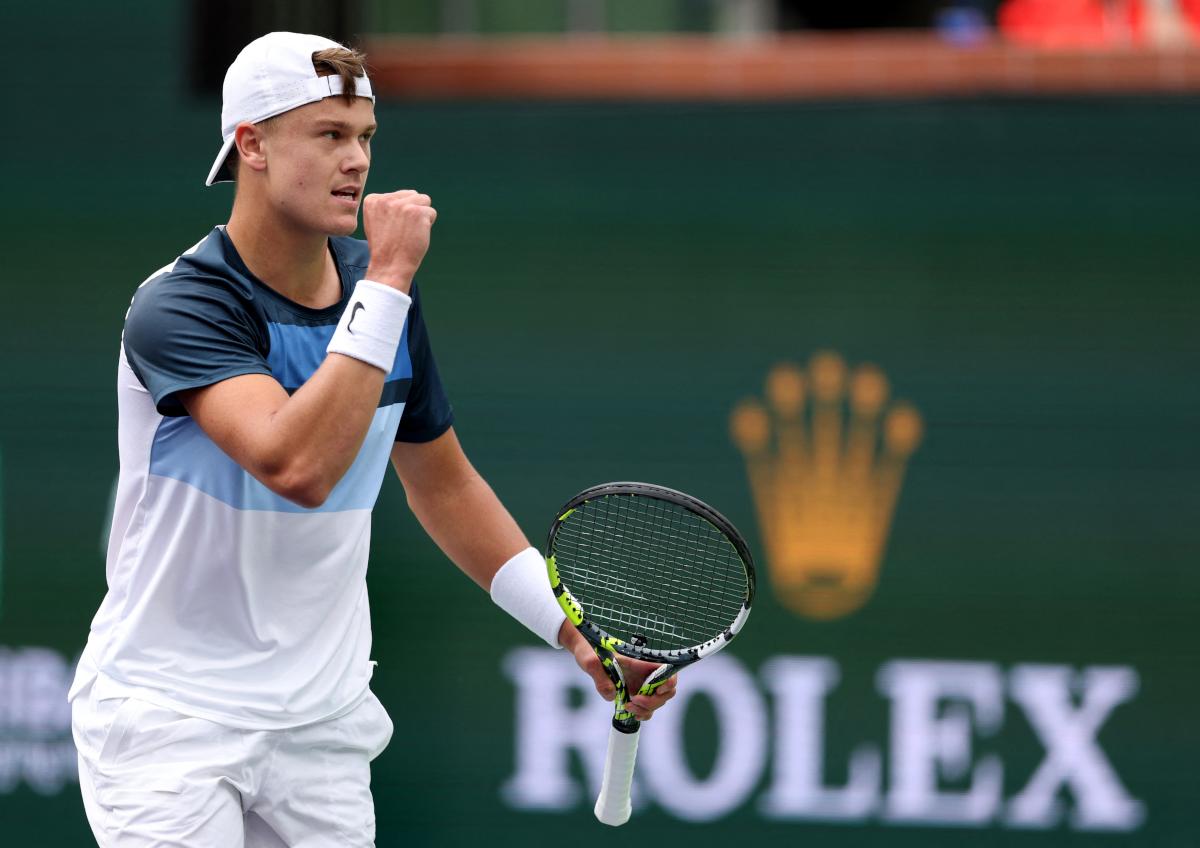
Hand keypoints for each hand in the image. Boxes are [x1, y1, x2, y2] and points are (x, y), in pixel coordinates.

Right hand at [362, 190, 436, 293]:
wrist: (390, 266)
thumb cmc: (386, 247)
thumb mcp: (377, 221)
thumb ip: (387, 207)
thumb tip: (409, 195)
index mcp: (373, 200)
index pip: (399, 195)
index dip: (400, 212)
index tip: (392, 228)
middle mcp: (385, 199)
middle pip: (413, 195)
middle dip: (413, 210)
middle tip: (403, 231)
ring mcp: (401, 205)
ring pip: (424, 201)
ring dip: (422, 216)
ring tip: (410, 232)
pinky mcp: (417, 212)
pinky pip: (431, 212)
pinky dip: (428, 225)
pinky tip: (416, 235)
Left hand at [558, 620, 677, 721]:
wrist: (587, 652)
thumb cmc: (590, 650)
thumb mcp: (591, 661)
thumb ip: (600, 676)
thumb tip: (611, 695)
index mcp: (643, 659)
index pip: (668, 670)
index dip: (669, 681)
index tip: (658, 690)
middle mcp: (647, 671)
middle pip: (666, 690)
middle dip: (654, 701)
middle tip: (634, 701)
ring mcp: (642, 682)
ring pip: (658, 700)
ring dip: (647, 709)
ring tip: (628, 707)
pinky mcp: (635, 691)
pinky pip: (647, 706)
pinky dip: (643, 712)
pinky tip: (632, 712)